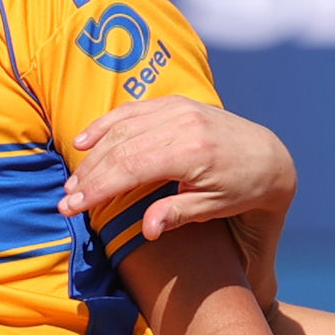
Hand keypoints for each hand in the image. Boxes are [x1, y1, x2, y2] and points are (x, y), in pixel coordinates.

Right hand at [60, 102, 295, 293]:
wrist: (269, 157)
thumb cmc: (242, 189)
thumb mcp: (214, 208)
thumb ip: (177, 214)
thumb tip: (147, 231)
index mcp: (191, 151)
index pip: (129, 169)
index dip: (97, 189)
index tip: (72, 208)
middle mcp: (182, 123)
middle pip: (119, 149)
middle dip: (88, 177)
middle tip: (65, 201)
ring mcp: (177, 109)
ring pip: (121, 129)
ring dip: (92, 156)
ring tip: (73, 182)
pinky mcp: (175, 103)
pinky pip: (131, 111)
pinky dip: (105, 125)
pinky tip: (84, 142)